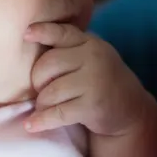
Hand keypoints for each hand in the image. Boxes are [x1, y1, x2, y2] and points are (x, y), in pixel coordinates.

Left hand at [23, 22, 151, 135]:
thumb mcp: (90, 56)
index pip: (62, 33)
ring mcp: (94, 82)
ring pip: (50, 92)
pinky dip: (41, 120)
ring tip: (43, 106)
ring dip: (41, 103)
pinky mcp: (92, 107)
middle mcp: (93, 59)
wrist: (130, 110)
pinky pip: (57, 113)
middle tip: (40, 89)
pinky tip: (30, 125)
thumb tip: (28, 38)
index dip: (42, 31)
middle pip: (47, 65)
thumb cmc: (99, 79)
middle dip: (37, 80)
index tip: (26, 34)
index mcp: (89, 43)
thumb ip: (67, 48)